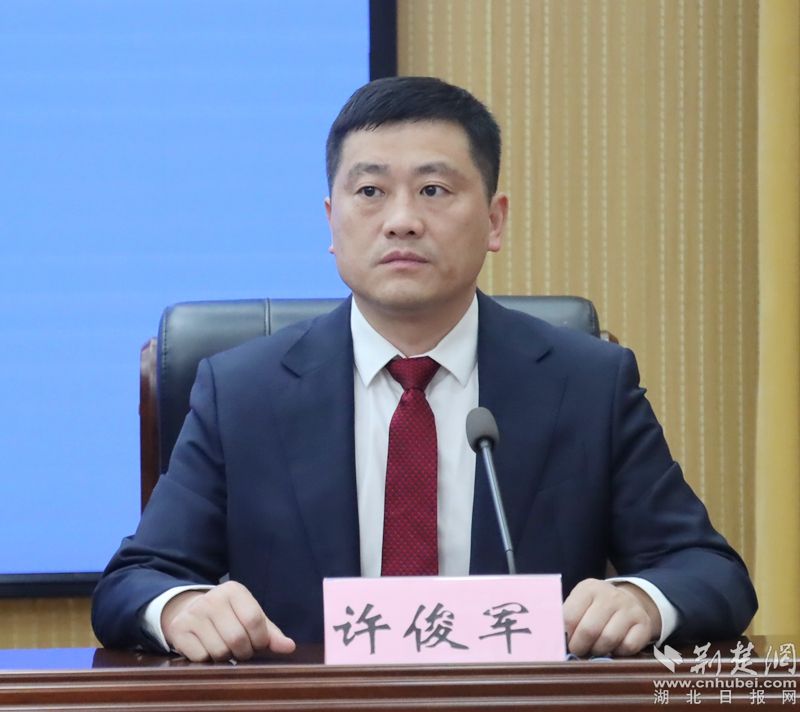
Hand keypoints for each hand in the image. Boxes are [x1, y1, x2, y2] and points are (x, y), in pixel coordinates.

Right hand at [161, 580, 295, 661]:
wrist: (189, 610)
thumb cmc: (228, 616)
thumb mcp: (250, 617)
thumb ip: (270, 633)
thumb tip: (289, 647)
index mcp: (234, 590)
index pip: (254, 620)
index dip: (260, 640)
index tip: (258, 644)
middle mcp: (212, 598)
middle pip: (237, 638)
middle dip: (244, 652)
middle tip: (241, 649)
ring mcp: (194, 613)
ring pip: (219, 651)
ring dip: (226, 657)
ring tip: (224, 647)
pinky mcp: (179, 629)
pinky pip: (201, 657)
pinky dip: (208, 660)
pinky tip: (207, 648)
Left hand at [563, 578, 660, 656]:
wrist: (629, 600)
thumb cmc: (596, 607)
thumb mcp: (580, 603)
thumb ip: (567, 617)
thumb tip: (552, 638)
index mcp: (589, 588)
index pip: (570, 616)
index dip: (565, 635)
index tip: (564, 642)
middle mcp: (610, 595)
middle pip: (589, 630)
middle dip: (580, 646)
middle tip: (578, 651)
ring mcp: (629, 608)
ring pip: (609, 639)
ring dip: (599, 650)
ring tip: (595, 648)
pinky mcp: (644, 623)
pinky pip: (628, 646)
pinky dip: (619, 652)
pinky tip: (614, 646)